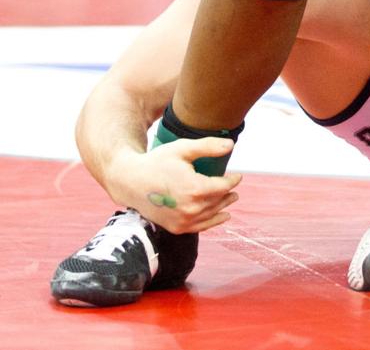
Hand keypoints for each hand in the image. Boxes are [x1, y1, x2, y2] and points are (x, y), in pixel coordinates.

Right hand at [107, 138, 242, 233]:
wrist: (130, 181)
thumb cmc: (157, 162)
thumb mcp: (182, 149)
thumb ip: (208, 146)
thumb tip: (231, 145)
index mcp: (194, 188)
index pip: (223, 186)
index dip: (233, 181)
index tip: (237, 176)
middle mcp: (190, 208)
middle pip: (218, 201)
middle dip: (228, 193)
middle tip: (234, 189)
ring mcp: (183, 220)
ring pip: (211, 214)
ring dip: (223, 206)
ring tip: (231, 199)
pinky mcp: (175, 227)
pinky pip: (200, 227)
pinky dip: (213, 222)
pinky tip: (223, 216)